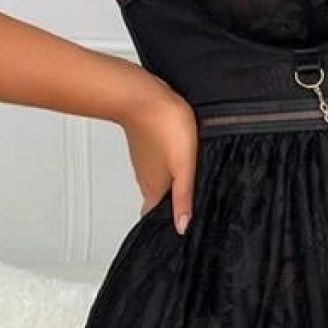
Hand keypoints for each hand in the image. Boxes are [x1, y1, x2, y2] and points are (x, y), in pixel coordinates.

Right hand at [119, 86, 198, 235]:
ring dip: (169, 186)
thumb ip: (183, 197)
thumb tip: (182, 228)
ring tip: (185, 191)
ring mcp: (144, 158)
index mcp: (154, 187)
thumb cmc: (165, 127)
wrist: (141, 95)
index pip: (155, 214)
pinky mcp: (147, 141)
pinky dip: (166, 167)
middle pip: (156, 197)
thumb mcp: (183, 167)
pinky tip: (177, 163)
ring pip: (156, 179)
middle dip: (170, 206)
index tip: (175, 233)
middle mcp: (146, 176)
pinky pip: (156, 161)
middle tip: (185, 214)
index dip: (166, 223)